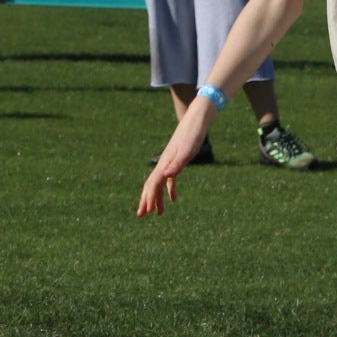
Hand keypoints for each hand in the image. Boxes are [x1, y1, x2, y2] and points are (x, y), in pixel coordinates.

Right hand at [136, 97, 215, 216]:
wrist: (196, 121)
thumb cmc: (193, 136)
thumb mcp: (187, 151)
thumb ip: (177, 164)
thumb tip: (166, 176)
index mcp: (165, 164)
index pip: (153, 185)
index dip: (148, 199)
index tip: (146, 212)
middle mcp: (164, 164)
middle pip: (151, 186)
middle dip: (146, 201)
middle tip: (141, 215)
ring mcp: (169, 163)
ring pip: (159, 184)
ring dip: (157, 198)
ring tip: (158, 213)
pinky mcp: (176, 161)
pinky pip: (169, 179)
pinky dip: (169, 190)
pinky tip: (173, 199)